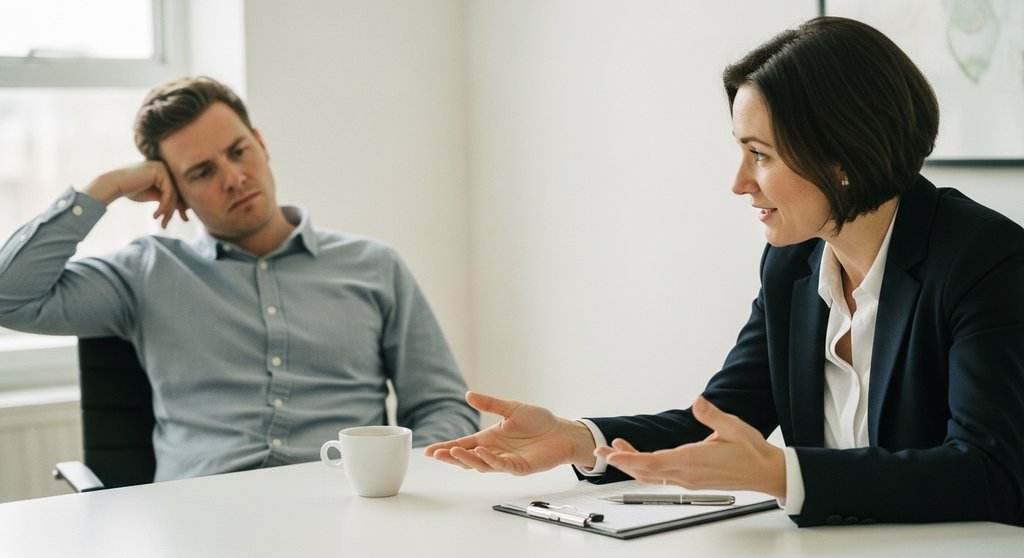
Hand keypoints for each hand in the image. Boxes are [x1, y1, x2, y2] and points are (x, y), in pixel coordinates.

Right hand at [83, 161, 188, 228]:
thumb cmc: (131, 190)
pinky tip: (156, 215)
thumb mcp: (154, 195)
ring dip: (168, 211)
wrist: (114, 184)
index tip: (184, 219)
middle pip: (177, 192)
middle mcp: (166, 167)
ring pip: (174, 194)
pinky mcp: (160, 172)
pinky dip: (164, 206)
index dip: (181, 206)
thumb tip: (185, 209)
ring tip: (161, 222)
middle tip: (176, 223)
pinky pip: (168, 193)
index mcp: (165, 172)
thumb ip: (168, 198)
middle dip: (176, 210)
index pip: (177, 190)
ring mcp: (163, 168)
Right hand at [423, 391, 596, 474]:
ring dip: (466, 459)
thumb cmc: (538, 421)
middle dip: (451, 456)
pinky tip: (480, 453)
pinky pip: (500, 465)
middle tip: (436, 454)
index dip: (446, 448)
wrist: (560, 431)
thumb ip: (490, 403)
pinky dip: (489, 460)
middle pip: (467, 457)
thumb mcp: (511, 408)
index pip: (463, 444)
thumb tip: (468, 395)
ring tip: (453, 452)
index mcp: (489, 438)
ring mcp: (505, 461)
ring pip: (480, 464)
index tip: (429, 451)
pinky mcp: (518, 467)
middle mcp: (493, 451)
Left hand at [595, 396, 785, 497]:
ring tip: (613, 451)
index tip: (611, 454)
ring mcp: (688, 479)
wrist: (766, 473)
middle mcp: (687, 474)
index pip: (653, 462)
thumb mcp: (733, 427)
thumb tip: (697, 400)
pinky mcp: (691, 480)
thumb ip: (712, 415)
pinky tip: (637, 457)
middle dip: (621, 461)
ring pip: (651, 475)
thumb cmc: (751, 451)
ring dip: (631, 464)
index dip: (629, 459)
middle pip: (646, 471)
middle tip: (599, 451)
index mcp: (694, 460)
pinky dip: (645, 467)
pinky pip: (661, 476)